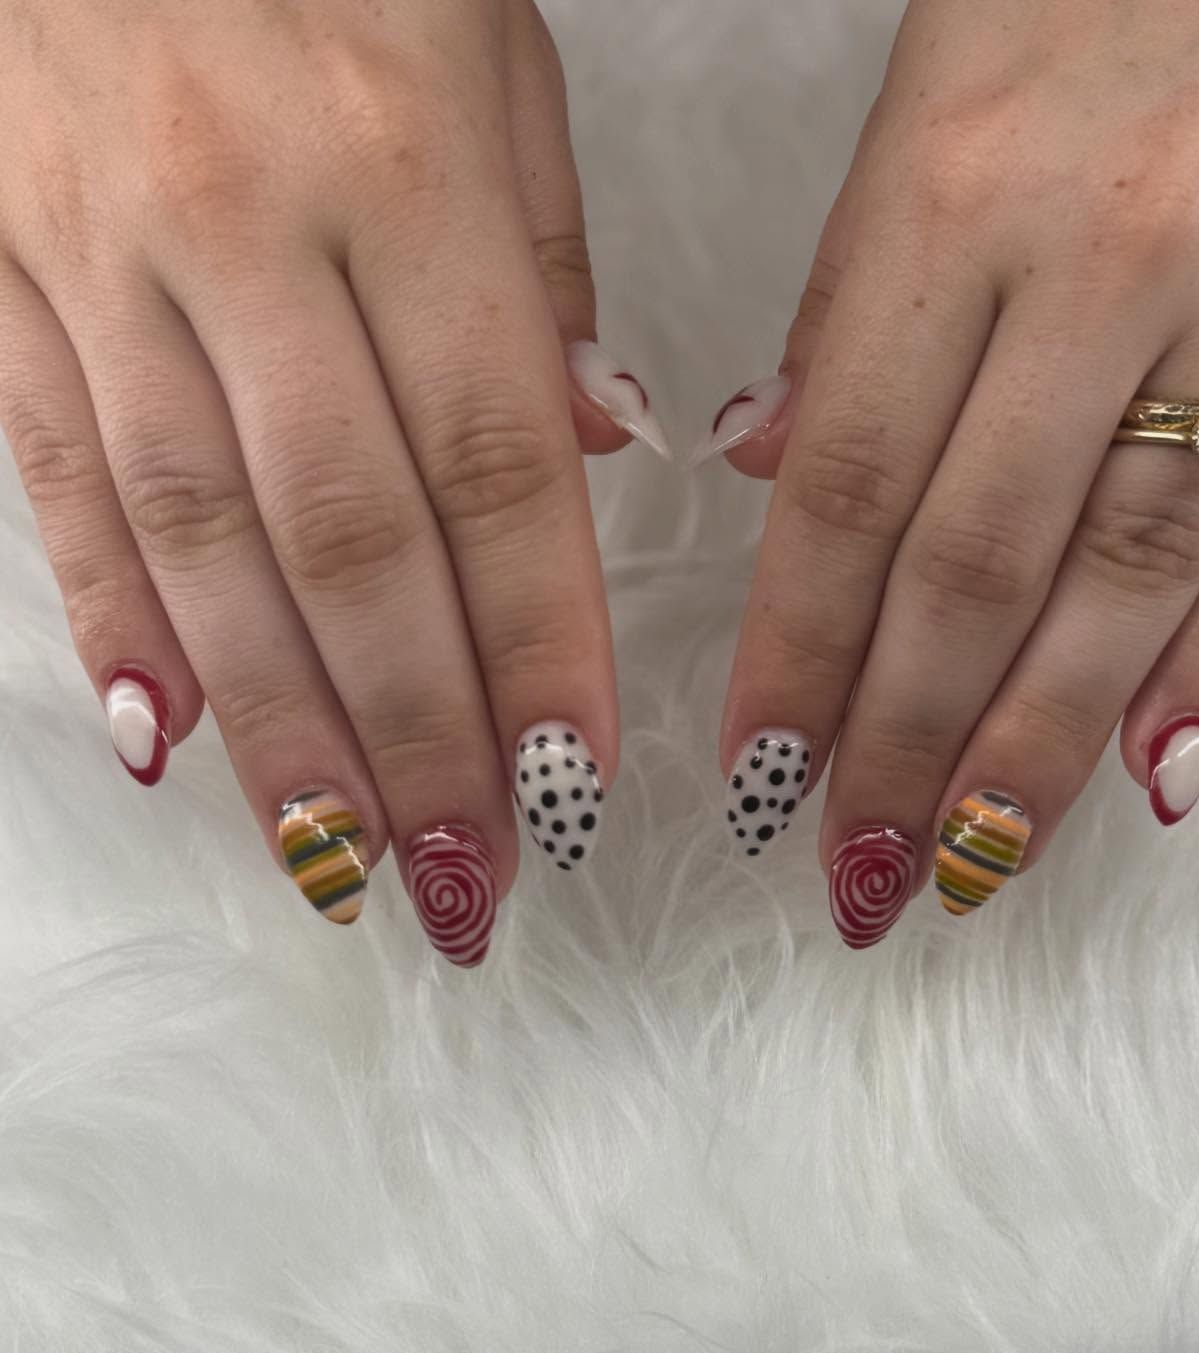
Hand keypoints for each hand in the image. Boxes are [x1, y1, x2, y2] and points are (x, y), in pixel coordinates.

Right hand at [0, 0, 668, 964]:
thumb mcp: (486, 53)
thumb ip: (540, 265)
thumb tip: (595, 455)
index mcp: (408, 169)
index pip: (497, 468)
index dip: (539, 647)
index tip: (572, 787)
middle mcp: (249, 228)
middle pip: (351, 540)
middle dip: (418, 733)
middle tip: (467, 878)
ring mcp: (99, 255)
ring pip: (200, 542)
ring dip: (279, 725)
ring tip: (343, 861)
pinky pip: (57, 476)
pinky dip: (112, 621)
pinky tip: (168, 746)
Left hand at [702, 0, 1198, 947]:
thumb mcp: (929, 94)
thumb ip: (849, 298)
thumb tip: (767, 466)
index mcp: (953, 193)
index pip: (848, 487)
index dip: (798, 655)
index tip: (763, 777)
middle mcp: (1103, 256)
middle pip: (980, 560)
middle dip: (907, 738)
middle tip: (861, 867)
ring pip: (1132, 571)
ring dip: (1045, 740)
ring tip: (978, 859)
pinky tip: (1159, 779)